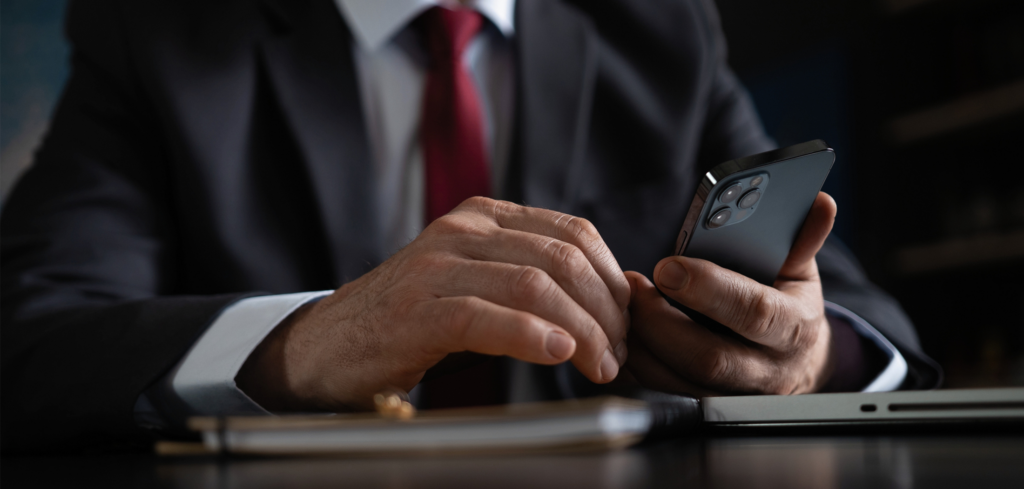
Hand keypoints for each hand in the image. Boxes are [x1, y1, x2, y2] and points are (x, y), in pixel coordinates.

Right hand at [237, 197, 630, 410]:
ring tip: (601, 365)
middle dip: (605, 310)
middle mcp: (461, 229)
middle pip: (562, 258)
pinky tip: (558, 353)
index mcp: (483, 217)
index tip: (629, 322)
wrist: (329, 348)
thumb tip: (607, 305)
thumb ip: (531, 284)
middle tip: (620, 354)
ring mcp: (436, 266)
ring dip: (582, 329)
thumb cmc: (412, 323)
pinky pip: (486, 315)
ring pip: (533, 284)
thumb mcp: (478, 286)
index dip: (612, 279)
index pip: (573, 232)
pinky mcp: (416, 310)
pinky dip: (530, 335)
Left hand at [624, 192, 837, 395]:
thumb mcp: (800, 272)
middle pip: (708, 356)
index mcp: (794, 327)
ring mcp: (735, 394)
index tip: (669, 266)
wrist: (797, 364)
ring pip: (678, 379)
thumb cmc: (790, 307)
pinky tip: (624, 331)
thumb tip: (820, 203)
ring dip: (642, 342)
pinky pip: (662, 389)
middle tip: (633, 285)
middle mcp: (766, 369)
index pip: (755, 313)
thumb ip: (802, 239)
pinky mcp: (705, 405)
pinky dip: (637, 362)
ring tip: (623, 304)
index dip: (710, 289)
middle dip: (662, 320)